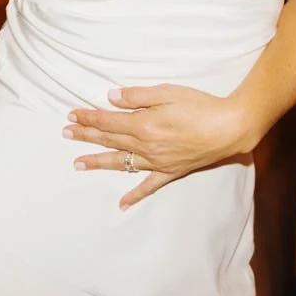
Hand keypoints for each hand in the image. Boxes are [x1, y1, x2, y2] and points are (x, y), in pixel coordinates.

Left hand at [65, 84, 254, 209]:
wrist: (229, 128)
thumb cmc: (200, 105)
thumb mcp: (167, 92)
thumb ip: (137, 96)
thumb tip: (110, 97)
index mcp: (143, 124)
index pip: (108, 120)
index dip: (88, 117)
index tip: (72, 114)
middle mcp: (146, 146)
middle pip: (109, 140)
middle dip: (86, 136)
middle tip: (66, 134)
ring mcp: (157, 161)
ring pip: (121, 162)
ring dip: (98, 162)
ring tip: (77, 164)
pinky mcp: (171, 171)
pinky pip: (149, 186)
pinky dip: (135, 195)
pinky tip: (122, 204)